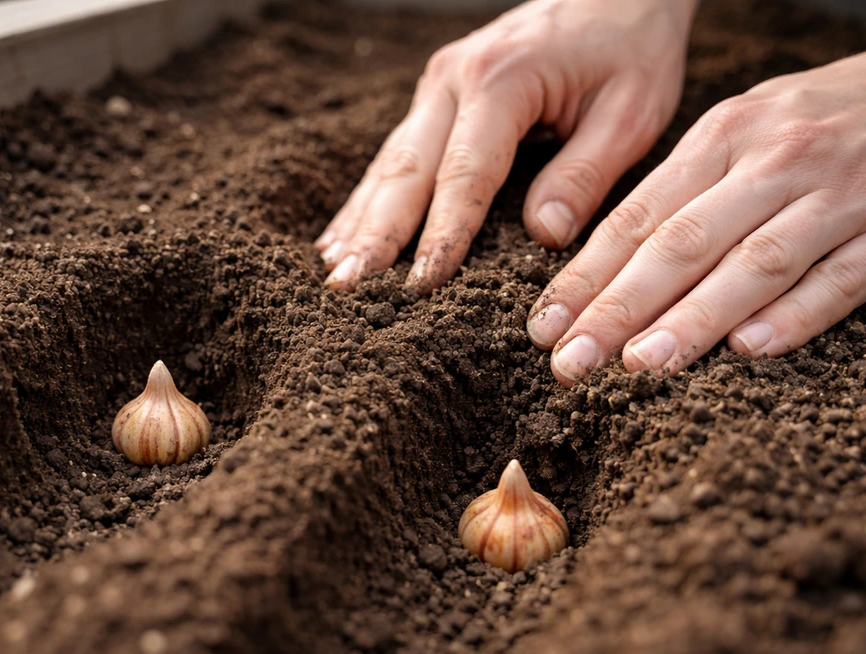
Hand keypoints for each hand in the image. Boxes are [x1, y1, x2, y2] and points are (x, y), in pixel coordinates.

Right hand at [316, 0, 697, 292]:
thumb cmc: (630, 47)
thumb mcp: (632, 110)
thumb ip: (587, 172)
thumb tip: (544, 235)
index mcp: (501, 80)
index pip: (463, 174)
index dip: (441, 235)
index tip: (421, 287)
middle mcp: (453, 79)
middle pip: (405, 171)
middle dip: (376, 237)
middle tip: (347, 290)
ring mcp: (436, 86)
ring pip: (388, 164)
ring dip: (360, 222)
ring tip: (336, 275)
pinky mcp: (434, 98)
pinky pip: (393, 155)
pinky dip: (367, 200)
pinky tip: (342, 236)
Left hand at [528, 52, 865, 384]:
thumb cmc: (803, 123)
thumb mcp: (734, 134)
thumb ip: (678, 193)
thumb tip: (603, 270)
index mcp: (721, 138)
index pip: (637, 219)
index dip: (587, 278)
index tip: (544, 329)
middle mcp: (772, 162)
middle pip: (682, 244)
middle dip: (619, 309)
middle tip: (572, 363)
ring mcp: (835, 194)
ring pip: (755, 263)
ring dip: (695, 318)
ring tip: (642, 365)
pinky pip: (841, 275)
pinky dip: (797, 313)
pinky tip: (749, 349)